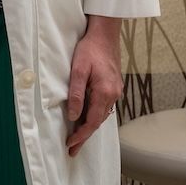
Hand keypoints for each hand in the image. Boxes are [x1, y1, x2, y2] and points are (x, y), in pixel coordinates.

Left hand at [65, 15, 122, 156]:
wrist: (105, 34)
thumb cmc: (90, 49)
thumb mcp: (78, 70)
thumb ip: (76, 93)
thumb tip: (74, 116)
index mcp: (105, 92)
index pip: (92, 121)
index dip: (81, 135)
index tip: (70, 145)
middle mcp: (113, 94)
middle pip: (98, 121)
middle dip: (85, 137)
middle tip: (73, 150)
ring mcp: (115, 90)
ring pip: (102, 114)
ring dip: (90, 127)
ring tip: (77, 138)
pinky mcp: (113, 86)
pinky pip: (104, 106)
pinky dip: (94, 115)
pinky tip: (87, 118)